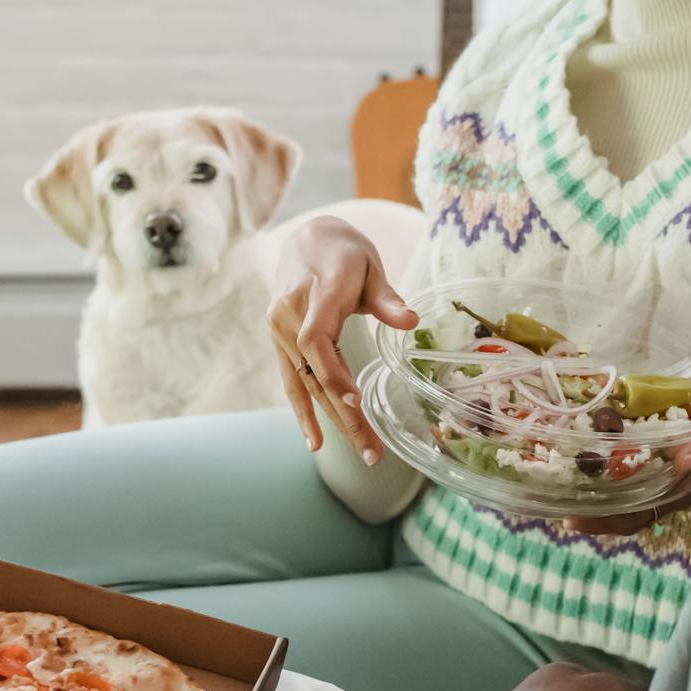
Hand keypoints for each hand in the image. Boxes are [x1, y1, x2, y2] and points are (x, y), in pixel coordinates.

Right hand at [268, 215, 417, 463]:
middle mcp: (288, 315)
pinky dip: (304, 411)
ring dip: (330, 421)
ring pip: (305, 383)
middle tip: (372, 450)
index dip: (332, 372)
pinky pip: (291, 381)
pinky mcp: (279, 341)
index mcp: (314, 294)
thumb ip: (386, 297)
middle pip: (314, 372)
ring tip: (361, 452)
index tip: (353, 400)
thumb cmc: (344, 252)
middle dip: (343, 415)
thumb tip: (411, 322)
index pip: (315, 339)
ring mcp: (279, 330)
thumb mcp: (370, 266)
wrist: (306, 237)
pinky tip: (315, 441)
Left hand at [563, 380, 690, 536]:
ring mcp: (668, 460)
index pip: (634, 517)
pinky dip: (610, 442)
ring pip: (623, 475)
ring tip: (558, 460)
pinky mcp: (669, 437)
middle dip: (585, 498)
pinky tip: (591, 428)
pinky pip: (633, 447)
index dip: (602, 522)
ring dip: (593, 471)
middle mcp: (670, 480)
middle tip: (547, 485)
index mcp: (683, 490)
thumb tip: (682, 461)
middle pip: (619, 499)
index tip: (568, 520)